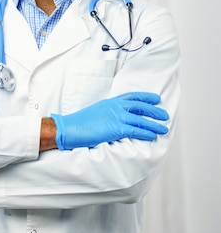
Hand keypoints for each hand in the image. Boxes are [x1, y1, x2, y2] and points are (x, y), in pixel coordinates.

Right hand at [51, 92, 168, 149]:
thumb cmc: (78, 124)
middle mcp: (114, 107)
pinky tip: (152, 136)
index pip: (131, 97)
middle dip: (154, 111)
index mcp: (109, 102)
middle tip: (164, 115)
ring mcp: (115, 117)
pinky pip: (136, 130)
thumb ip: (107, 114)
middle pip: (140, 106)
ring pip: (141, 120)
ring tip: (163, 129)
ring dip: (154, 125)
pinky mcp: (115, 128)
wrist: (68, 128)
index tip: (155, 99)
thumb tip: (116, 121)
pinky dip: (146, 133)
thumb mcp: (95, 113)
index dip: (145, 97)